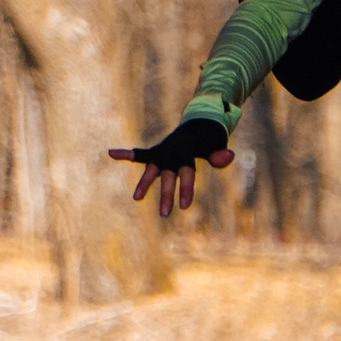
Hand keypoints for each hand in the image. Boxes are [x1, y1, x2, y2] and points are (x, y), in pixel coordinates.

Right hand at [104, 115, 234, 216]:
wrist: (197, 126)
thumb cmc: (208, 143)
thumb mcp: (215, 148)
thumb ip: (218, 155)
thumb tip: (229, 156)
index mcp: (187, 155)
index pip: (187, 174)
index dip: (186, 189)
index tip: (185, 206)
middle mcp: (172, 155)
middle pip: (169, 177)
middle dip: (166, 194)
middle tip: (165, 214)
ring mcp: (162, 154)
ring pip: (152, 171)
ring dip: (144, 184)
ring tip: (136, 198)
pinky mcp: (154, 153)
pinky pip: (138, 155)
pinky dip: (125, 154)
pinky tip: (111, 153)